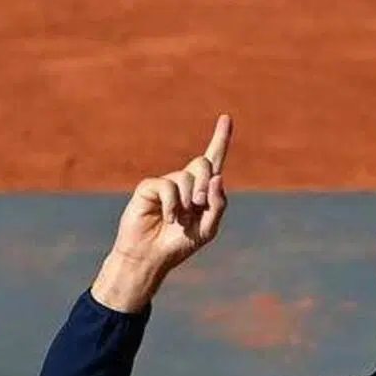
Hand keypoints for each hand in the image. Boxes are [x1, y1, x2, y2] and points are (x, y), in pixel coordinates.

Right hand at [92, 115, 231, 313]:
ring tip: (179, 218)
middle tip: (198, 205)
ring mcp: (167, 183)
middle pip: (203, 164)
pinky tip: (167, 218)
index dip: (220, 140)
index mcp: (201, 191)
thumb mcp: (207, 229)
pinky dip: (171, 205)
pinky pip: (167, 186)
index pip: (213, 161)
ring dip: (187, 201)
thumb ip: (217, 205)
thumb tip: (218, 177)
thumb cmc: (179, 244)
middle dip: (205, 185)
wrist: (152, 257)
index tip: (226, 119)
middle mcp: (185, 182)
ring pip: (186, 177)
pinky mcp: (149, 187)